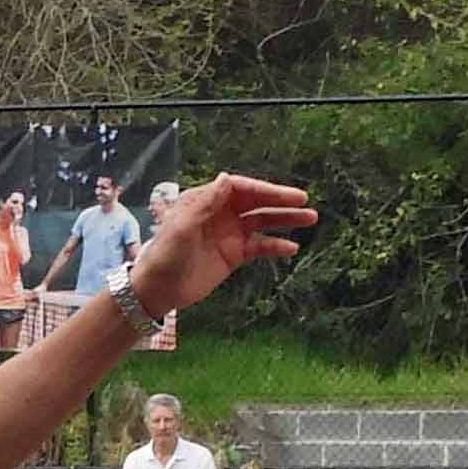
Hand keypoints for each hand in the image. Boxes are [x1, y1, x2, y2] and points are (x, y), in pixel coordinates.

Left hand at [129, 172, 317, 316]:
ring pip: (263, 221)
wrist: (157, 290)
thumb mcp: (182, 228)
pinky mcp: (233, 254)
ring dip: (285, 219)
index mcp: (205, 201)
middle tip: (304, 201)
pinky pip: (260, 246)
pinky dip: (276, 246)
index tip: (284, 194)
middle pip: (255, 202)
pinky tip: (292, 247)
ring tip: (310, 218)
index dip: (263, 189)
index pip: (239, 188)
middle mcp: (220, 213)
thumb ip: (205, 204)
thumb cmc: (164, 256)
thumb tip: (226, 178)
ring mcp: (229, 233)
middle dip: (280, 200)